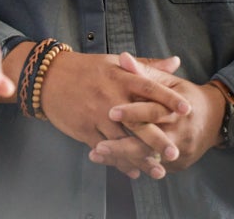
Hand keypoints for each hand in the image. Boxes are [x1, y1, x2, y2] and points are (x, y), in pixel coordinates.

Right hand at [16, 45, 189, 178]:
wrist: (47, 78)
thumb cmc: (85, 69)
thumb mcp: (113, 62)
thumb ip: (146, 66)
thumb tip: (176, 62)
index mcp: (119, 78)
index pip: (148, 88)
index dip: (168, 99)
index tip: (186, 110)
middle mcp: (109, 97)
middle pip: (138, 120)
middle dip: (157, 139)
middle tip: (175, 152)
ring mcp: (96, 115)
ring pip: (122, 140)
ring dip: (140, 157)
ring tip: (159, 171)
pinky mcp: (85, 129)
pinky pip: (106, 148)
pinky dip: (119, 161)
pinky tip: (133, 171)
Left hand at [93, 52, 225, 173]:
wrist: (216, 119)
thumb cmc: (185, 95)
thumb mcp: (169, 82)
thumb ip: (145, 72)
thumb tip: (123, 57)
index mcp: (177, 110)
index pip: (154, 112)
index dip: (133, 112)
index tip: (111, 112)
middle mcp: (179, 133)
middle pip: (150, 143)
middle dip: (123, 146)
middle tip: (98, 146)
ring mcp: (179, 152)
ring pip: (148, 158)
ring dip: (122, 158)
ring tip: (96, 154)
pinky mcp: (177, 165)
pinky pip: (152, 166)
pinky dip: (131, 165)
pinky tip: (111, 163)